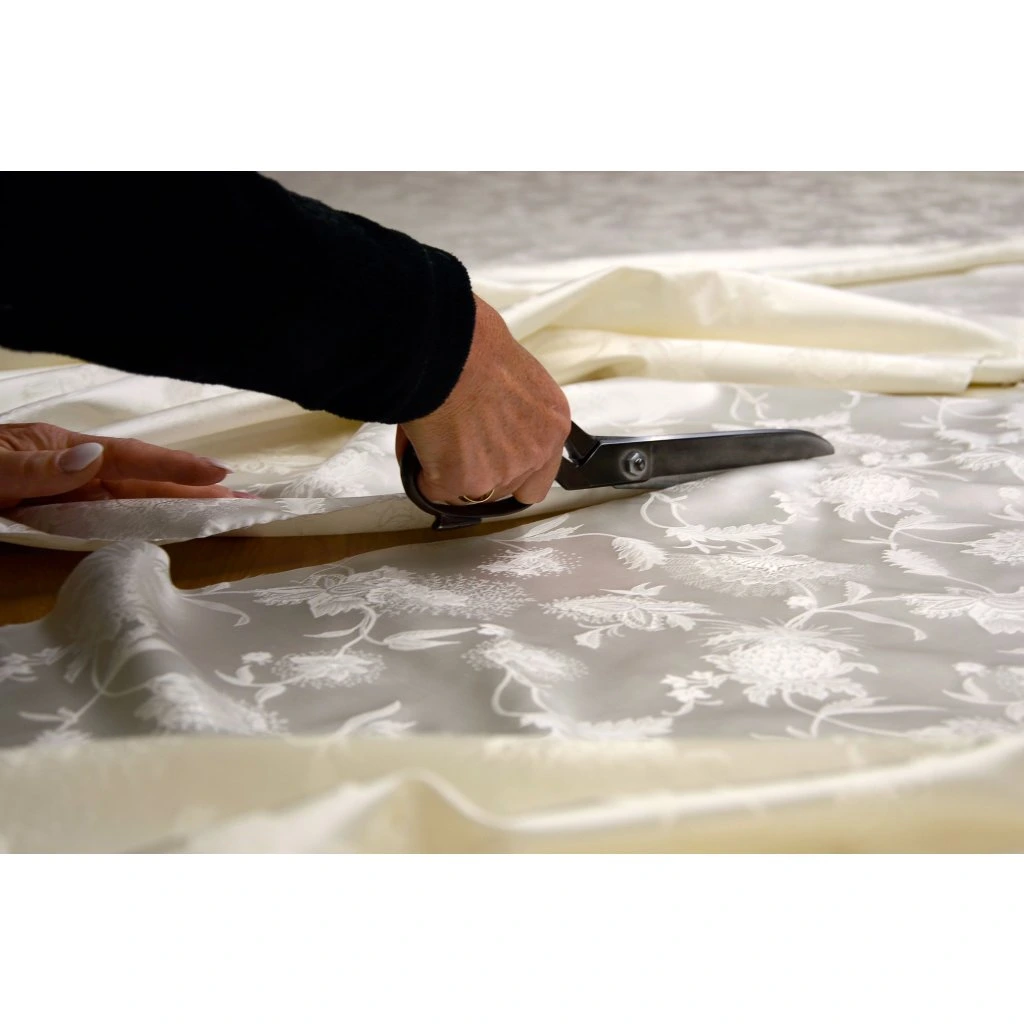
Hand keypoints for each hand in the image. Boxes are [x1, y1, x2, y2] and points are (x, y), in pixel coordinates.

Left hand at [0, 422, 242, 511]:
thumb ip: (32, 468)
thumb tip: (96, 457)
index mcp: (56, 449)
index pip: (127, 459)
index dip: (175, 468)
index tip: (221, 477)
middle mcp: (65, 469)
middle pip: (138, 480)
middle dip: (191, 488)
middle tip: (244, 499)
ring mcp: (57, 494)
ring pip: (126, 502)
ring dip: (172, 507)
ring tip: (217, 513)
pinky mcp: (47, 517)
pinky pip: (101, 521)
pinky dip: (136, 524)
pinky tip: (159, 530)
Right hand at [397, 295, 570, 505]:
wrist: (446, 348)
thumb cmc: (472, 343)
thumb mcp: (513, 373)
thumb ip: (511, 408)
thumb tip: (488, 412)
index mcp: (552, 422)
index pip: (541, 475)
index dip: (513, 474)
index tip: (495, 465)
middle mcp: (534, 452)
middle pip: (503, 488)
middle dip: (477, 471)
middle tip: (454, 442)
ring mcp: (501, 472)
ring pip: (468, 492)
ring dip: (448, 471)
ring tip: (432, 435)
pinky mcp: (465, 482)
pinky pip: (434, 489)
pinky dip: (420, 472)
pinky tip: (418, 442)